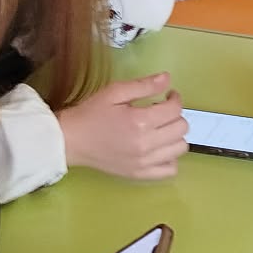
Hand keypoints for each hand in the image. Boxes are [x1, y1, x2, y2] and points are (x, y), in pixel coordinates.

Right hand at [57, 72, 189, 179]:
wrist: (71, 141)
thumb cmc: (91, 114)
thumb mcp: (114, 92)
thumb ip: (143, 85)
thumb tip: (167, 79)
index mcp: (139, 121)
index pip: (174, 109)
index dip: (174, 98)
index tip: (167, 96)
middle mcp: (146, 144)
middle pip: (181, 128)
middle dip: (175, 115)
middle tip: (162, 111)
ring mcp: (144, 162)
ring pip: (180, 148)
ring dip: (175, 136)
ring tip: (161, 129)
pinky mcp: (140, 174)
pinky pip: (170, 170)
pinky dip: (170, 158)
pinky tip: (159, 149)